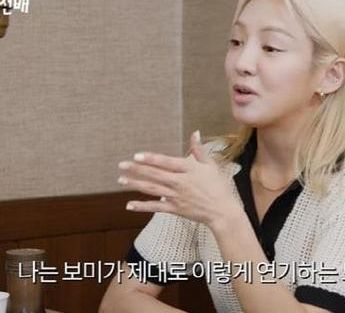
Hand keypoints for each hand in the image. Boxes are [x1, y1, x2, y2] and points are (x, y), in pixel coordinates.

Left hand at [118, 131, 241, 228]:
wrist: (222, 211)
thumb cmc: (218, 186)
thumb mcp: (210, 164)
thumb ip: (199, 149)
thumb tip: (195, 132)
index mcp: (188, 169)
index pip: (166, 162)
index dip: (151, 159)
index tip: (137, 155)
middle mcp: (180, 182)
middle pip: (155, 174)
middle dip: (137, 169)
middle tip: (122, 165)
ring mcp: (176, 196)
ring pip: (152, 189)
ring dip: (136, 184)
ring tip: (121, 179)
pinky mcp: (175, 209)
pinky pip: (156, 207)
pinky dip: (142, 206)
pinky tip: (129, 204)